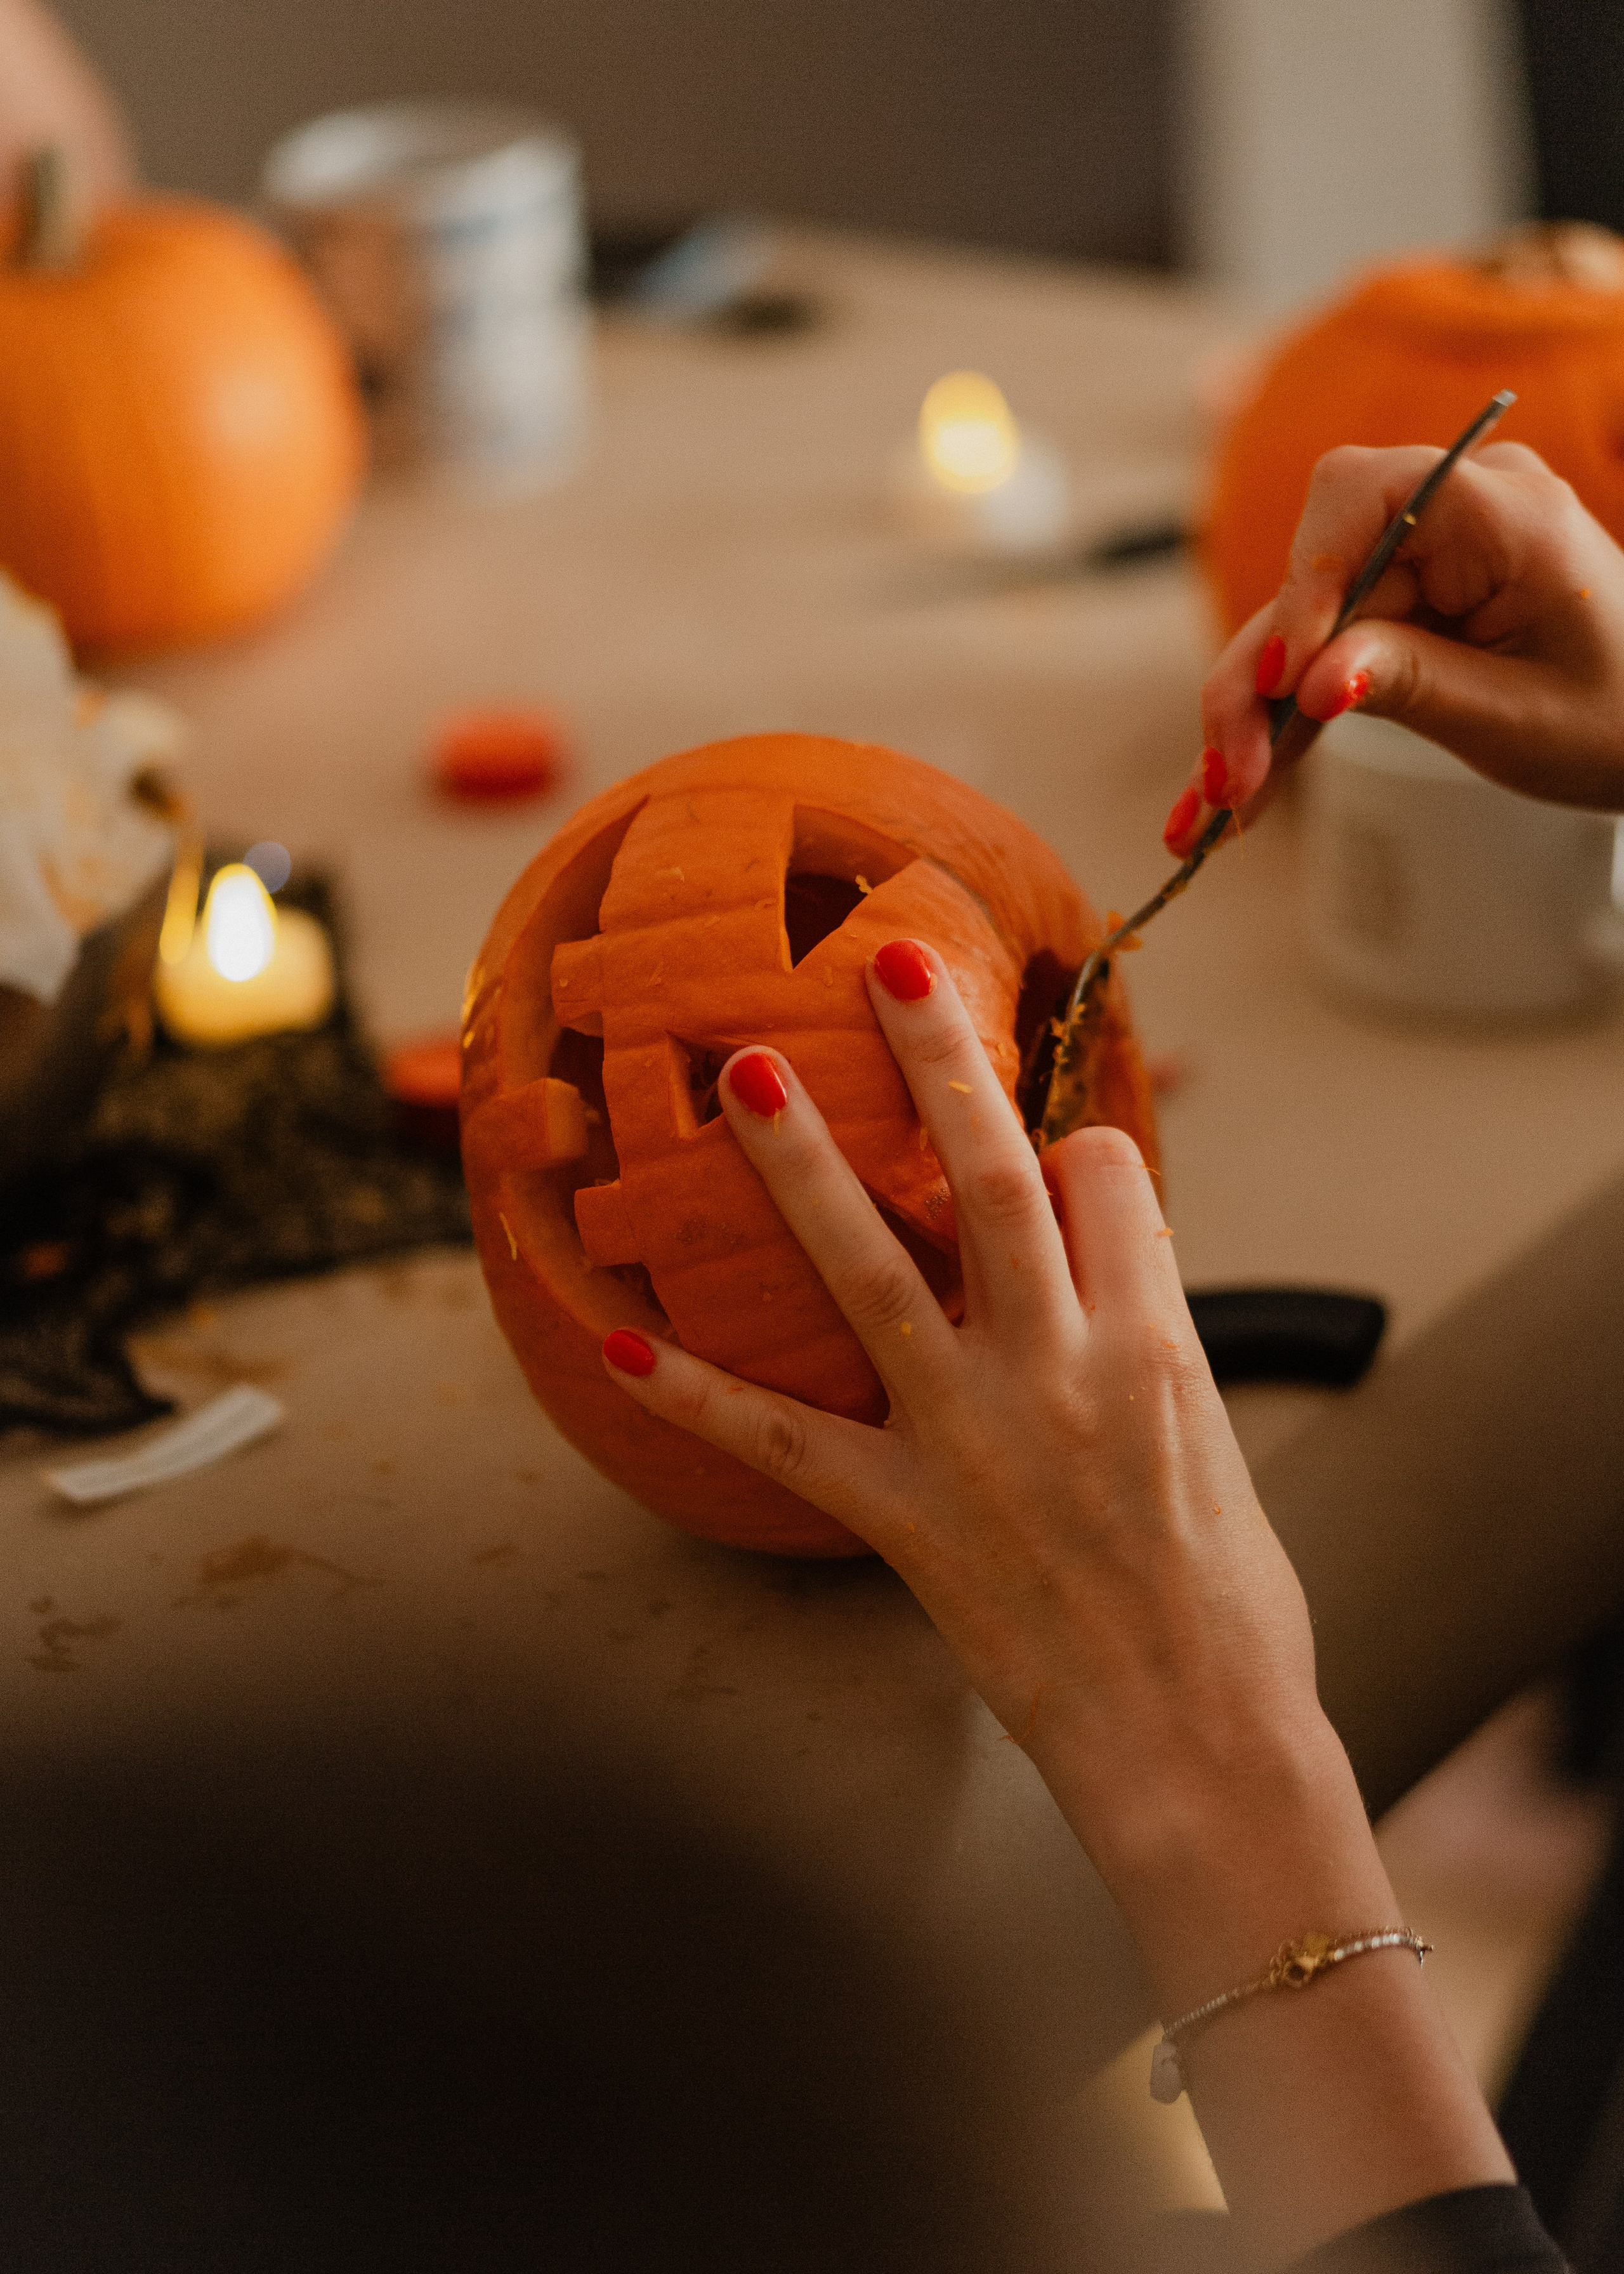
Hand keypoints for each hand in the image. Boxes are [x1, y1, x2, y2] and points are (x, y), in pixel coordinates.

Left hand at [603, 939, 1323, 1913]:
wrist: (1201, 1748)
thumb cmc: (1227, 1605)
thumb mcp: (1211, 1443)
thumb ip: (1145, 1337)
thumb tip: (1095, 1259)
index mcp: (1156, 1341)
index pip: (1101, 1177)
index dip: (1067, 1142)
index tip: (1038, 1139)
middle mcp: (1062, 1368)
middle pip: (992, 1177)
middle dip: (940, 1059)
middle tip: (888, 962)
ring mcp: (974, 1440)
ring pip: (872, 1271)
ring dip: (801, 1166)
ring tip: (744, 1074)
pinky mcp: (905, 1520)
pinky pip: (784, 1442)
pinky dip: (697, 1392)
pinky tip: (617, 1346)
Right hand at [1164, 441, 1623, 852]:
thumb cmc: (1617, 717)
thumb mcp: (1515, 712)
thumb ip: (1412, 682)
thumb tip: (1312, 684)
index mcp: (1502, 511)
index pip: (1360, 494)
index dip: (1305, 579)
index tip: (1287, 677)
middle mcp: (1447, 519)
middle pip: (1308, 576)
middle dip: (1256, 683)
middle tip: (1229, 781)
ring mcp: (1417, 565)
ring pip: (1297, 631)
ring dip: (1249, 719)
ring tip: (1214, 810)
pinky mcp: (1398, 611)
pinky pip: (1319, 659)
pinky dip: (1279, 725)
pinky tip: (1237, 789)